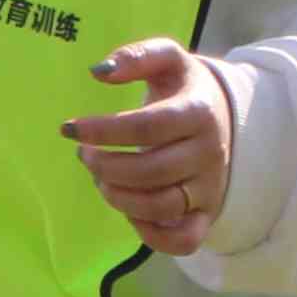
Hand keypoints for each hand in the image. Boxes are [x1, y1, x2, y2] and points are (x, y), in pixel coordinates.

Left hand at [62, 40, 236, 249]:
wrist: (227, 115)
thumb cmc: (183, 89)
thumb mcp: (167, 59)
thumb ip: (136, 56)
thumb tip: (98, 72)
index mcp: (198, 112)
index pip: (146, 127)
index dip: (102, 130)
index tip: (69, 129)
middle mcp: (208, 152)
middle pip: (150, 171)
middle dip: (105, 166)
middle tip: (85, 155)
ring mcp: (209, 187)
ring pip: (162, 206)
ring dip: (119, 197)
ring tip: (100, 179)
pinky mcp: (207, 213)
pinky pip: (184, 240)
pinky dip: (152, 236)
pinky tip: (127, 212)